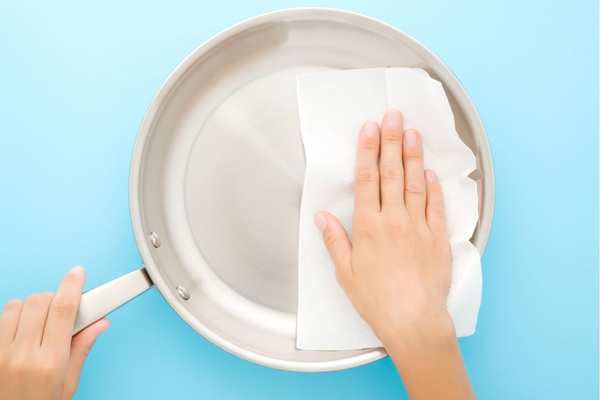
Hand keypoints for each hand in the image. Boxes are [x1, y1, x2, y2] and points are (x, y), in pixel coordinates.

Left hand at [0, 267, 108, 399]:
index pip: (63, 310)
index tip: (78, 274)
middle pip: (40, 301)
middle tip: (61, 311)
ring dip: (31, 307)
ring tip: (38, 323)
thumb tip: (100, 323)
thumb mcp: (68, 384)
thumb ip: (82, 348)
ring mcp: (1, 352)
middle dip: (54, 298)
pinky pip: (0, 318)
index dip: (72, 286)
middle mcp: (22, 354)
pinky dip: (12, 317)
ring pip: (16, 306)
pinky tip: (20, 331)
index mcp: (49, 362)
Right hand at [316, 110, 473, 398]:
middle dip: (392, 141)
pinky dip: (433, 186)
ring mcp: (419, 227)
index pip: (367, 179)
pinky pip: (436, 205)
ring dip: (413, 156)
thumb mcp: (345, 272)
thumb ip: (334, 240)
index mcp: (369, 227)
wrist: (413, 320)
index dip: (368, 151)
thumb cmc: (376, 299)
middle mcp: (394, 220)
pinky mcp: (438, 238)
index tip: (370, 129)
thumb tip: (321, 215)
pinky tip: (429, 171)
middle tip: (393, 116)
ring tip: (413, 132)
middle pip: (392, 173)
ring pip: (415, 183)